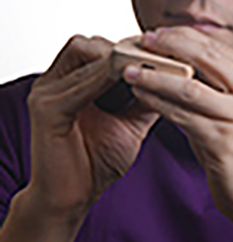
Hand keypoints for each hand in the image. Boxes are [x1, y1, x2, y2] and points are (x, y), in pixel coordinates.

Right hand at [26, 35, 159, 220]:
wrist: (74, 198)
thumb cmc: (98, 159)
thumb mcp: (132, 120)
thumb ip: (148, 94)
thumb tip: (177, 72)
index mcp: (70, 80)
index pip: (99, 46)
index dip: (131, 45)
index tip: (163, 50)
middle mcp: (55, 80)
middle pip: (90, 43)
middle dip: (125, 48)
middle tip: (157, 56)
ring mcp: (46, 92)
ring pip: (84, 53)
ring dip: (118, 59)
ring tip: (146, 68)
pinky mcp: (46, 109)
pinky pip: (79, 84)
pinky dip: (107, 78)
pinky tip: (131, 83)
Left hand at [123, 26, 232, 226]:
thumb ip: (219, 83)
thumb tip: (179, 56)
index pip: (218, 48)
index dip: (184, 37)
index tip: (158, 34)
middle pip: (207, 57)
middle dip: (170, 45)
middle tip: (142, 41)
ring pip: (190, 86)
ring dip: (155, 75)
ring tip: (130, 70)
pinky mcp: (225, 142)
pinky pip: (182, 115)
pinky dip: (158, 102)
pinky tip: (141, 95)